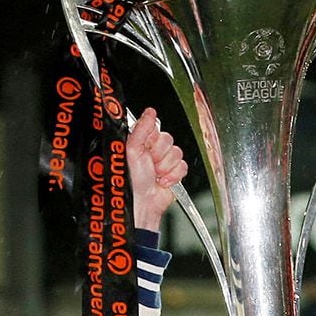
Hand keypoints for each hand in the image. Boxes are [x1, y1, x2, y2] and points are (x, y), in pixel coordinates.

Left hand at [126, 108, 186, 231]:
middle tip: (150, 164)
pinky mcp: (175, 172)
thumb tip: (150, 112)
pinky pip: (183, 166)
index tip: (146, 148)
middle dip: (159, 154)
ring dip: (166, 167)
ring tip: (155, 175)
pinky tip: (163, 181)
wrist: (142, 203)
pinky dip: (173, 175)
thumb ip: (142, 129)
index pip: (155, 127)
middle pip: (168, 139)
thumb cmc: (132, 180)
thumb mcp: (133, 149)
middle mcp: (153, 150)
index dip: (152, 138)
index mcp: (141, 141)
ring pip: (177, 153)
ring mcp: (164, 161)